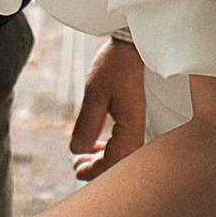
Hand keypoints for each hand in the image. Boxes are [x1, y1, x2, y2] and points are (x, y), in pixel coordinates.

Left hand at [70, 36, 148, 181]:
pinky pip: (123, 143)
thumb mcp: (95, 93)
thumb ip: (87, 123)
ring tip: (81, 158)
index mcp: (133, 125)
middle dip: (97, 168)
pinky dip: (108, 148)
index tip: (76, 170)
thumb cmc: (115, 65)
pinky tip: (95, 145)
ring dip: (102, 159)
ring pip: (122, 153)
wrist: (131, 46)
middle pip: (121, 161)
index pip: (116, 160)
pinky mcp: (135, 118)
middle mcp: (140, 127)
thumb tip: (77, 150)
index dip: (95, 170)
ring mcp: (139, 123)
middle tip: (76, 166)